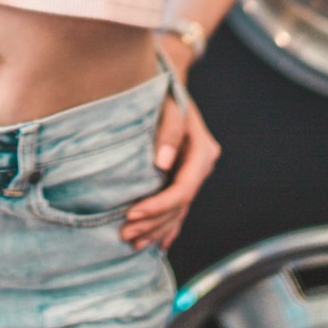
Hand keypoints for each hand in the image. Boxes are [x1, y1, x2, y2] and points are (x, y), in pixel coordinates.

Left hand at [120, 86, 220, 250]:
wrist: (170, 85)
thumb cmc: (165, 92)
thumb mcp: (169, 104)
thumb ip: (168, 130)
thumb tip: (163, 163)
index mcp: (203, 151)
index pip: (182, 190)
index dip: (158, 206)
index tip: (132, 213)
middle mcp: (201, 166)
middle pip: (180, 205)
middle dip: (153, 223)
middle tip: (125, 233)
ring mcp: (194, 173)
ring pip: (179, 210)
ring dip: (157, 228)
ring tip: (132, 241)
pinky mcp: (183, 176)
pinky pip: (178, 207)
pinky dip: (167, 225)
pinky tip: (156, 243)